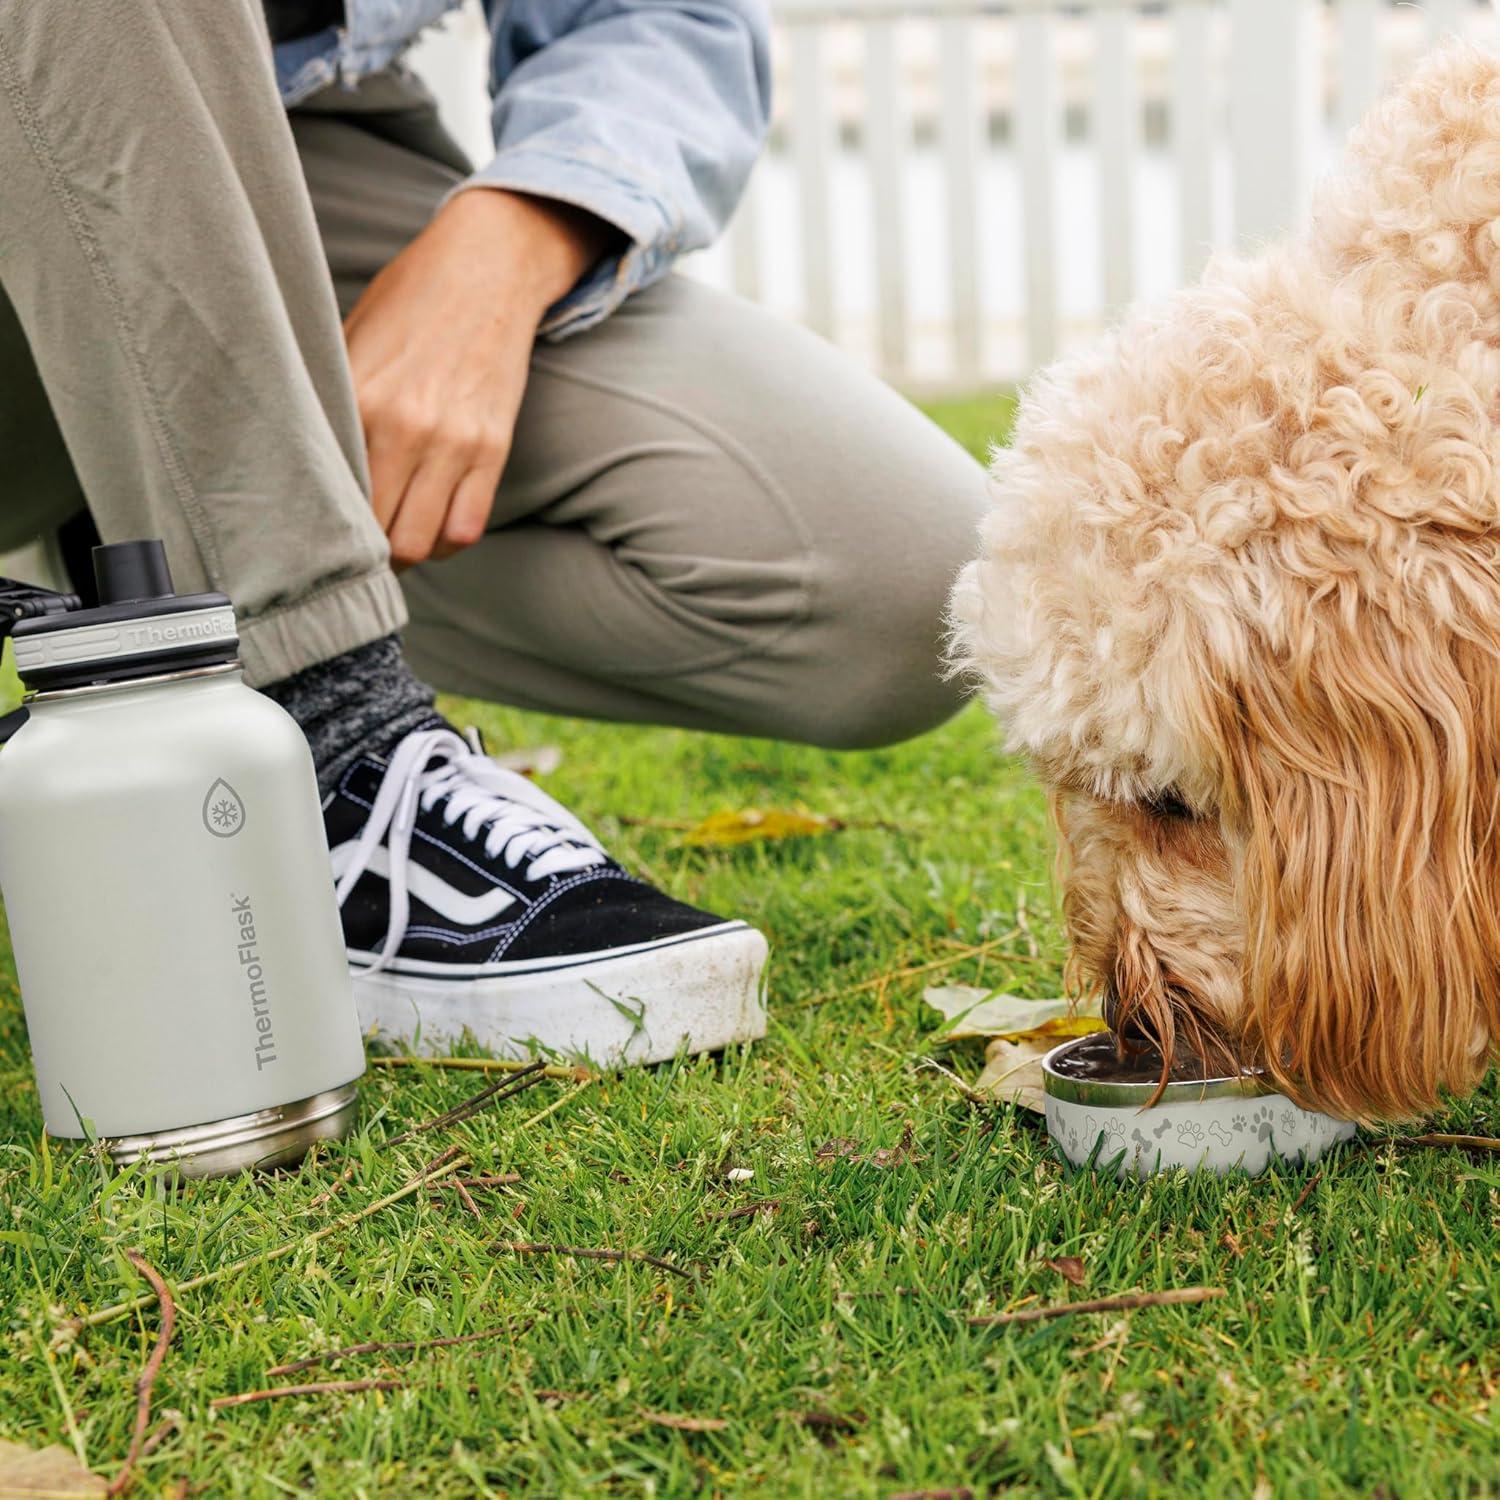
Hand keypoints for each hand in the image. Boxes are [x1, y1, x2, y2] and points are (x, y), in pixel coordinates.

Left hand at [344, 189, 611, 568]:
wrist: (486, 268)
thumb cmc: (410, 302)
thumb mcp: (351, 342)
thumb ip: (334, 405)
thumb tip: (305, 467)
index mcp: (359, 399)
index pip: (333, 496)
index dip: (323, 529)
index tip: (320, 536)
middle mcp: (404, 426)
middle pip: (376, 533)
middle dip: (365, 553)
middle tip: (359, 548)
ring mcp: (454, 440)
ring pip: (421, 541)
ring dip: (407, 553)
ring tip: (396, 539)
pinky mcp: (493, 446)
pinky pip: (468, 526)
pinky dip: (448, 540)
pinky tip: (435, 526)